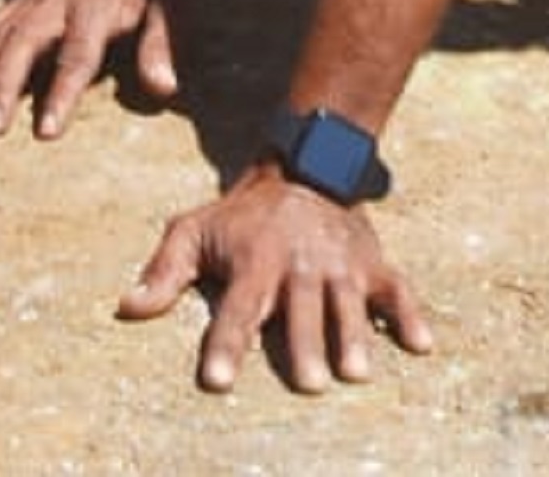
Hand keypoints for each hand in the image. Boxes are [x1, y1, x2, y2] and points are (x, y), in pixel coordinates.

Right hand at [0, 0, 183, 144]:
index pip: (77, 57)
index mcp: (97, 8)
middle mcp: (58, 2)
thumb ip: (162, 44)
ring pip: (1, 38)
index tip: (44, 132)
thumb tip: (164, 88)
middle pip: (25, 47)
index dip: (60, 94)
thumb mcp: (172, 2)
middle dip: (4, 87)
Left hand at [116, 173, 433, 395]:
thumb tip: (126, 309)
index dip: (226, 345)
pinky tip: (422, 345)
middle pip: (300, 310)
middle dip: (305, 343)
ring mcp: (339, 262)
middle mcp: (298, 262)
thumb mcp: (195, 229)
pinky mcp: (372, 261)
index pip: (237, 310)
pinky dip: (410, 315)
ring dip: (353, 335)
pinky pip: (396, 289)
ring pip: (347, 301)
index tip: (218, 381)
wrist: (304, 165)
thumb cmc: (241, 215)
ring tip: (357, 371)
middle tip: (311, 383)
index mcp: (254, 260)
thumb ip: (164, 272)